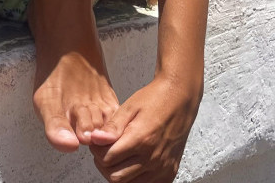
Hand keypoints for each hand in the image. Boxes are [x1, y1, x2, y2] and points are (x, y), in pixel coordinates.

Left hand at [88, 76, 202, 182]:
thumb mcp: (129, 107)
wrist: (180, 99)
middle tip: (104, 149)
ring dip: (118, 172)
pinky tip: (132, 164)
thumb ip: (112, 126)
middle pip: (116, 177)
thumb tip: (95, 139)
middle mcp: (153, 158)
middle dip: (104, 164)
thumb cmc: (155, 100)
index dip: (97, 151)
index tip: (97, 142)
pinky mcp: (170, 172)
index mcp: (141, 140)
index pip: (107, 159)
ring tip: (117, 156)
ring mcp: (163, 168)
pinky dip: (136, 179)